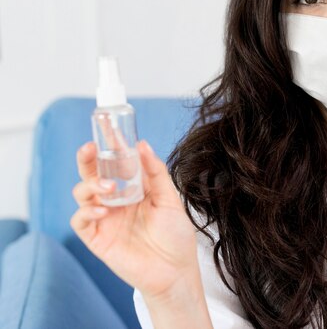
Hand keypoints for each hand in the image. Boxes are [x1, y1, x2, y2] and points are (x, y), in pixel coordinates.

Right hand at [70, 139, 200, 298]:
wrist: (175, 271)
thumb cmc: (175, 235)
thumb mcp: (170, 199)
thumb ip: (156, 172)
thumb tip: (142, 145)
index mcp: (133, 188)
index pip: (116, 162)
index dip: (110, 145)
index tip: (107, 127)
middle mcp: (115, 199)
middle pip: (93, 173)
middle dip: (88, 159)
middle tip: (91, 148)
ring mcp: (104, 217)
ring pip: (82, 193)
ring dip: (90, 184)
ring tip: (108, 187)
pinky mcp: (96, 237)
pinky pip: (80, 219)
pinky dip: (86, 211)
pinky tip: (102, 209)